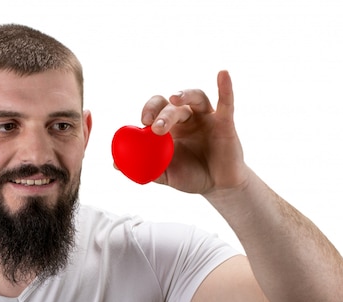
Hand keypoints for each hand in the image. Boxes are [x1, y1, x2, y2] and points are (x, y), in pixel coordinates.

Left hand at [141, 71, 248, 195]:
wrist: (217, 186)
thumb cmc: (190, 176)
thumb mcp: (164, 174)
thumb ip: (143, 168)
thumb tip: (115, 164)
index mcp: (170, 126)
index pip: (156, 109)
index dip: (148, 111)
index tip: (143, 122)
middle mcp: (187, 117)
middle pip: (173, 105)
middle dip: (163, 113)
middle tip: (155, 127)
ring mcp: (206, 118)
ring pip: (195, 98)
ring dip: (184, 95)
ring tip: (175, 98)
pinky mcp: (225, 122)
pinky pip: (227, 103)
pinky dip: (225, 87)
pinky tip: (222, 74)